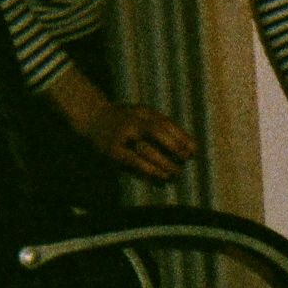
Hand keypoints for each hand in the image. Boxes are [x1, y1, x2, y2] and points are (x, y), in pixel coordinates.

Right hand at [85, 102, 199, 182]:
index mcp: (143, 112)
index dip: (182, 137)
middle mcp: (133, 120)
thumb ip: (162, 126)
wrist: (93, 117)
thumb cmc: (125, 120)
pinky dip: (150, 169)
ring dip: (164, 162)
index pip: (166, 123)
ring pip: (146, 148)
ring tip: (176, 172)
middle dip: (174, 146)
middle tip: (185, 159)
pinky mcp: (113, 150)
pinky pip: (134, 160)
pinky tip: (161, 175)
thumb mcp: (143, 116)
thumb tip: (190, 145)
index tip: (194, 149)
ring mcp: (122, 134)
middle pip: (157, 131)